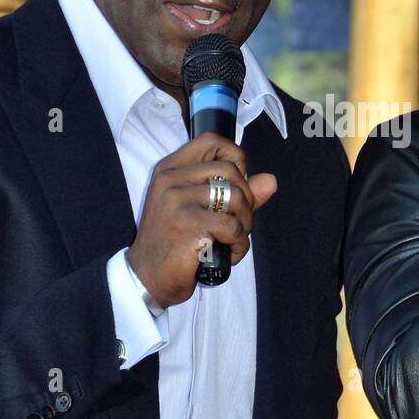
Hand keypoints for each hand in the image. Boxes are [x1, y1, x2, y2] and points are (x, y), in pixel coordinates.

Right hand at [126, 132, 276, 307]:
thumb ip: (237, 194)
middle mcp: (170, 178)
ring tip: (234, 239)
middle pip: (230, 170)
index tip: (238, 183)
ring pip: (236, 198)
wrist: (148, 277)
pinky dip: (240, 245)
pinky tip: (230, 253)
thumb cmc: (175, 243)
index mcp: (171, 168)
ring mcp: (176, 199)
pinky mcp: (186, 223)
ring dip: (245, 224)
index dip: (235, 158)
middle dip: (247, 198)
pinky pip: (232, 227)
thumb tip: (270, 181)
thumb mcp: (202, 210)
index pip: (211, 141)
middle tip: (240, 222)